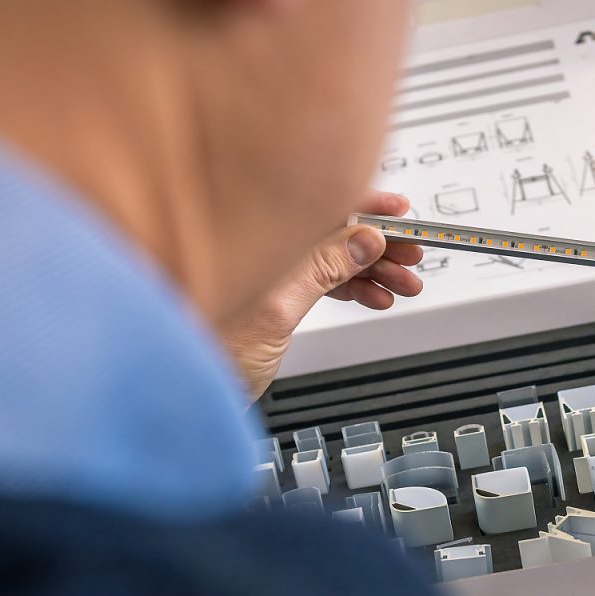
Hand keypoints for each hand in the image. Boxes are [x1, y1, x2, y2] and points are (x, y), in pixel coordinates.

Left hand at [220, 191, 421, 399]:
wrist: (183, 390)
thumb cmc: (206, 349)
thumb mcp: (276, 308)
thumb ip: (321, 269)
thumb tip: (363, 240)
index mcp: (255, 237)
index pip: (320, 205)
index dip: (365, 205)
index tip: (400, 213)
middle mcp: (260, 246)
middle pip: (332, 231)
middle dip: (377, 244)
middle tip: (411, 257)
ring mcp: (268, 270)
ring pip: (332, 257)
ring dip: (371, 269)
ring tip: (402, 283)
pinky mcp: (273, 294)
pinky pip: (322, 280)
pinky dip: (351, 288)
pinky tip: (374, 296)